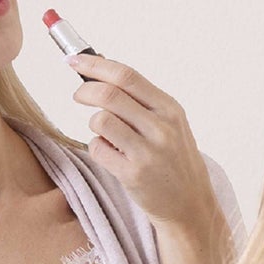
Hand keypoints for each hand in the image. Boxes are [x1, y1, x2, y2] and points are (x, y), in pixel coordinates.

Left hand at [69, 54, 218, 235]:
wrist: (189, 203)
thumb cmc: (173, 159)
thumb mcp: (168, 123)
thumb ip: (139, 98)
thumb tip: (100, 64)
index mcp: (169, 108)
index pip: (126, 76)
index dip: (95, 65)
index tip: (74, 60)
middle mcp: (161, 128)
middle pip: (109, 95)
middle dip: (85, 91)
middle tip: (78, 96)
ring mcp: (148, 152)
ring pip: (100, 121)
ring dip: (95, 124)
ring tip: (106, 134)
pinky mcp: (133, 175)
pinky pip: (98, 149)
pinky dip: (97, 147)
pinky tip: (111, 154)